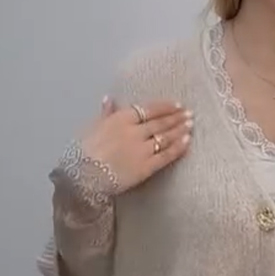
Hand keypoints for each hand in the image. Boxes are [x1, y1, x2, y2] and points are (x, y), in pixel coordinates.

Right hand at [79, 96, 193, 194]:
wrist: (84, 176)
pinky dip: (178, 148)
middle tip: (190, 114)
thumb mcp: (92, 127)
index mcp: (121, 118)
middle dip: (177, 117)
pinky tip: (187, 142)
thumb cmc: (83, 152)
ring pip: (165, 137)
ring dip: (180, 130)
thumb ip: (105, 114)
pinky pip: (166, 155)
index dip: (165, 107)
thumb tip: (109, 99)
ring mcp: (142, 149)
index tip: (177, 105)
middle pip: (160, 122)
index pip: (149, 109)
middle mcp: (134, 131)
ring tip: (191, 126)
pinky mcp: (146, 167)